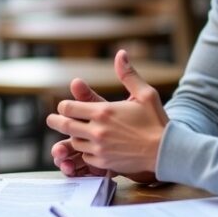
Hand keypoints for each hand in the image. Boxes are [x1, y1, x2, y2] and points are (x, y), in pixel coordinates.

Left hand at [46, 50, 167, 175]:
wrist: (166, 151)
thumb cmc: (156, 121)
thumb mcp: (145, 94)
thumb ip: (128, 75)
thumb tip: (120, 53)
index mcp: (103, 111)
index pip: (68, 108)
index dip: (64, 106)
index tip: (65, 107)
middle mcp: (97, 130)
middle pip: (64, 125)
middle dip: (55, 121)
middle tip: (51, 120)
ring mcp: (99, 148)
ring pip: (75, 142)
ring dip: (74, 137)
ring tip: (75, 134)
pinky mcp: (104, 163)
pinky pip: (86, 157)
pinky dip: (86, 152)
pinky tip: (92, 147)